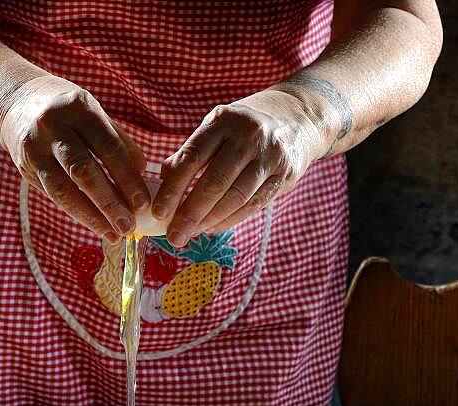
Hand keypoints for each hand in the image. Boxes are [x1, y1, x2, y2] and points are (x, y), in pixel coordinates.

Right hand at [0, 75, 148, 242]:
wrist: (16, 103)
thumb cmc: (68, 112)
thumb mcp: (94, 114)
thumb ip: (119, 141)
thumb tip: (142, 174)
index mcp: (79, 108)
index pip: (108, 147)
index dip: (127, 178)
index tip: (143, 203)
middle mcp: (53, 126)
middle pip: (84, 170)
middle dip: (109, 203)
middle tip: (128, 226)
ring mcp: (35, 148)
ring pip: (63, 189)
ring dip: (91, 216)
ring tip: (113, 233)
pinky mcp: (25, 168)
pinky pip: (53, 195)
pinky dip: (77, 212)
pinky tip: (95, 225)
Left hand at [152, 90, 325, 246]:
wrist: (298, 118)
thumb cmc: (245, 127)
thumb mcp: (217, 126)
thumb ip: (192, 151)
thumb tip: (163, 180)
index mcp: (223, 121)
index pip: (192, 158)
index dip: (173, 188)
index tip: (158, 212)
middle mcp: (248, 136)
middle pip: (215, 182)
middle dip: (190, 213)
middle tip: (175, 236)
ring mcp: (270, 156)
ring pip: (236, 197)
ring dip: (210, 221)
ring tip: (192, 234)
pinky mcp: (285, 174)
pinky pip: (254, 204)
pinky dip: (230, 220)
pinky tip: (213, 228)